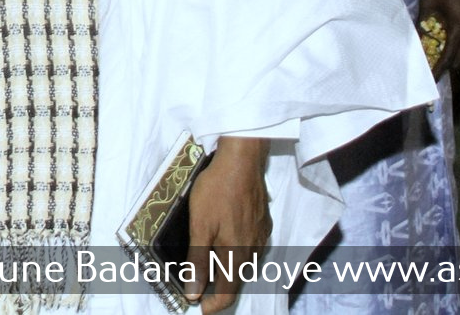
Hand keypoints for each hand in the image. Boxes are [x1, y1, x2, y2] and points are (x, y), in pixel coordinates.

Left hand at [182, 136, 270, 312]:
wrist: (241, 159)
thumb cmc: (217, 191)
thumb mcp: (199, 226)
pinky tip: (227, 239)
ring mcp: (261, 235)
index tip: (199, 306)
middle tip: (199, 282)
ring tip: (210, 262)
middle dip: (219, 287)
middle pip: (238, 280)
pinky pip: (252, 247)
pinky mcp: (264, 221)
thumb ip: (198, 261)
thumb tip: (194, 292)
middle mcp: (254, 249)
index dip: (213, 304)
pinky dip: (238, 252)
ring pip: (246, 263)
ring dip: (229, 269)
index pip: (228, 293)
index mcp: (237, 254)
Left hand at [416, 0, 459, 73]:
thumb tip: (417, 39)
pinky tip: (450, 40)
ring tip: (439, 56)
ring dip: (454, 55)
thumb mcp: (428, 3)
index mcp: (459, 28)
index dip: (439, 70)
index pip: (449, 57)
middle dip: (447, 66)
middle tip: (434, 69)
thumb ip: (423, 23)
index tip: (431, 80)